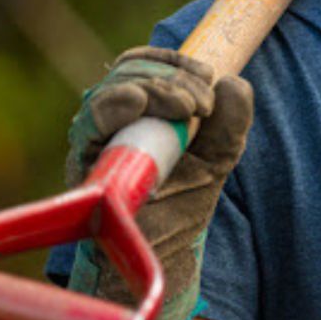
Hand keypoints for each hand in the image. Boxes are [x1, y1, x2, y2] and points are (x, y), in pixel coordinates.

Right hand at [66, 46, 252, 319]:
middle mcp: (114, 120)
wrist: (162, 258)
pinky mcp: (85, 162)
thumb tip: (235, 82)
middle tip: (202, 100)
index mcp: (143, 110)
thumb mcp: (218, 158)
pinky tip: (136, 102)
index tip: (207, 74)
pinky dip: (114, 106)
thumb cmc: (183, 205)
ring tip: (187, 106)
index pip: (147, 64)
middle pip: (130, 70)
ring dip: (154, 88)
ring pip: (112, 90)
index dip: (176, 61)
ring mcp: (96, 139)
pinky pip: (91, 123)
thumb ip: (231, 121)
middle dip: (172, 77)